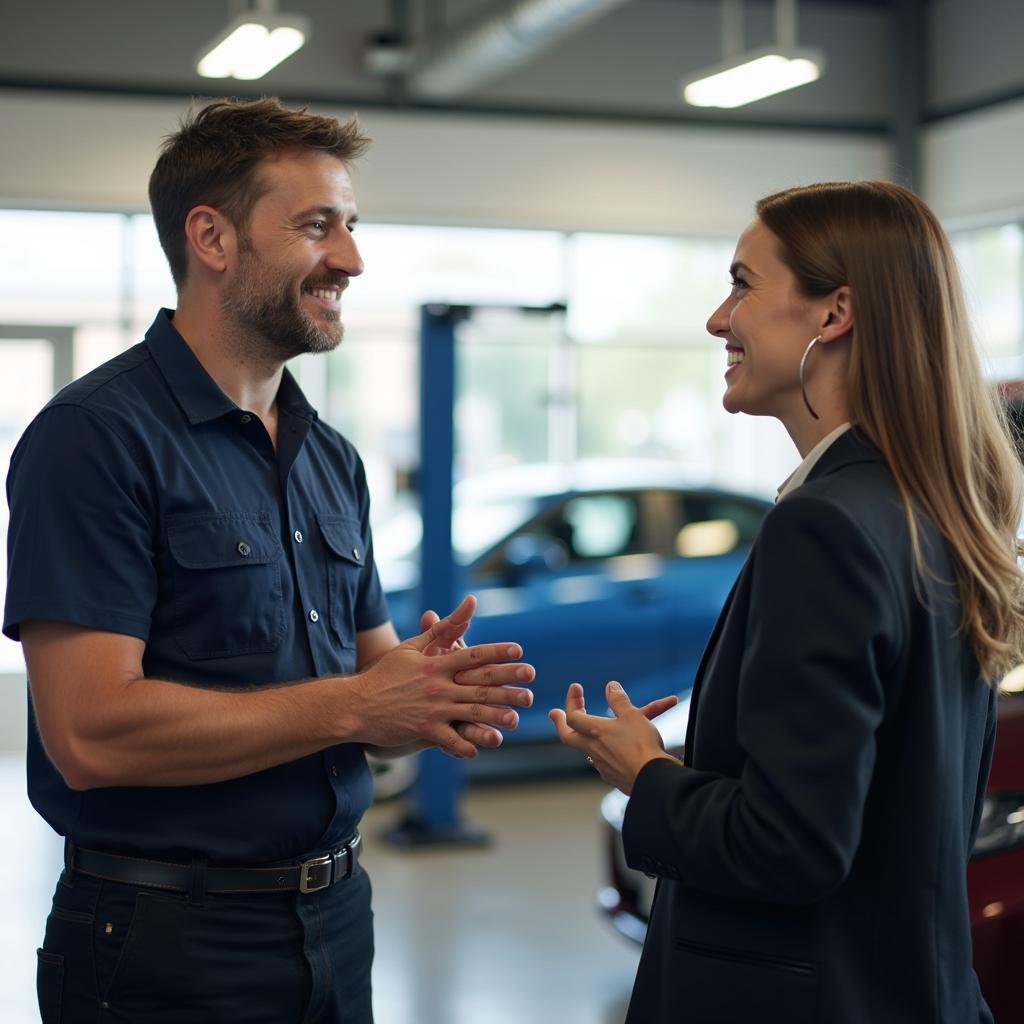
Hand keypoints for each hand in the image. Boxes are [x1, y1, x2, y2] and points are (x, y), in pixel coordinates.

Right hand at [358, 602, 533, 757]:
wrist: (356, 703)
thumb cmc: (385, 673)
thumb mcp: (411, 647)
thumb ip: (442, 628)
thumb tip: (469, 603)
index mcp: (436, 664)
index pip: (472, 656)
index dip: (497, 653)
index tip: (519, 652)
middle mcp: (437, 686)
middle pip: (479, 686)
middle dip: (508, 686)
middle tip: (531, 689)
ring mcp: (432, 710)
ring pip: (471, 713)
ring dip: (497, 717)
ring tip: (517, 719)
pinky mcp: (424, 731)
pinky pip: (450, 740)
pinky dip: (466, 744)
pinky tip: (482, 747)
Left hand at [549, 681, 678, 793]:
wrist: (654, 779)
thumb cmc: (642, 745)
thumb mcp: (633, 715)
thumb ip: (619, 701)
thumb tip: (610, 686)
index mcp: (596, 732)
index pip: (573, 716)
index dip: (571, 700)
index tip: (575, 688)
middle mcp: (594, 749)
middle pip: (568, 737)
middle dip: (560, 724)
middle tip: (555, 714)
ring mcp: (602, 765)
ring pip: (587, 749)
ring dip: (586, 737)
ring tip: (590, 730)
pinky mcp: (613, 777)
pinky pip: (604, 762)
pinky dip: (606, 752)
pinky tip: (614, 750)